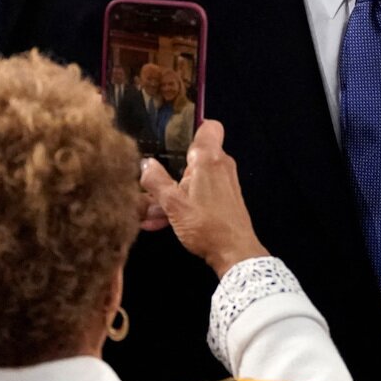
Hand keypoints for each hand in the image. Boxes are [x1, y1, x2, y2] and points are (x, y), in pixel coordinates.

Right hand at [138, 120, 268, 277]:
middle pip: (193, 156)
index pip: (208, 126)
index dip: (190, 128)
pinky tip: (160, 221)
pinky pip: (199, 193)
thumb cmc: (205, 226)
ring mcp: (224, 183)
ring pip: (193, 178)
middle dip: (171, 169)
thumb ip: (156, 181)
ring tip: (149, 212)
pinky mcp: (225, 199)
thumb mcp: (173, 204)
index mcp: (209, 159)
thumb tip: (145, 164)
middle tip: (150, 185)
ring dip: (172, 192)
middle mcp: (220, 165)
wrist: (235, 254)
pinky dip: (183, 202)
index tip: (171, 140)